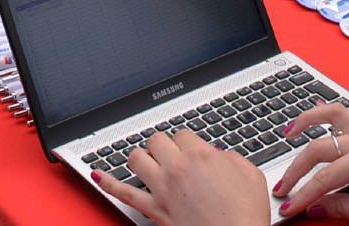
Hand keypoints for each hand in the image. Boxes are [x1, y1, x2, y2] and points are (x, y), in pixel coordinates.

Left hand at [96, 128, 271, 225]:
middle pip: (157, 140)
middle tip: (172, 157)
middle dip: (164, 146)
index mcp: (201, 155)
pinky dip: (107, 182)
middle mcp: (177, 168)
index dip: (187, 143)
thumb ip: (231, 158)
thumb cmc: (245, 214)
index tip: (191, 153)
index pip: (182, 134)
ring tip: (149, 163)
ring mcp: (162, 189)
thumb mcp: (251, 176)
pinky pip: (122, 193)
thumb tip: (219, 156)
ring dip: (142, 158)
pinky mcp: (153, 209)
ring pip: (136, 158)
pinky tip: (97, 174)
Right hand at [272, 105, 348, 223]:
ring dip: (307, 121)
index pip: (326, 177)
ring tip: (286, 132)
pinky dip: (325, 115)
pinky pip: (345, 116)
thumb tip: (312, 207)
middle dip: (297, 169)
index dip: (304, 194)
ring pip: (332, 116)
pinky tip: (312, 119)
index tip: (288, 207)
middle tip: (282, 188)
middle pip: (321, 148)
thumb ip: (342, 207)